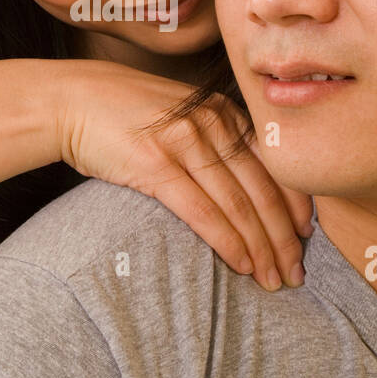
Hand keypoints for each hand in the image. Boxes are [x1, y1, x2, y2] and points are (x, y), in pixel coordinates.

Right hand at [55, 60, 312, 290]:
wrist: (71, 99)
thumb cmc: (123, 113)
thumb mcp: (180, 114)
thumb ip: (213, 139)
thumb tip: (244, 185)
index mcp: (223, 112)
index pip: (274, 164)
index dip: (294, 206)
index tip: (305, 238)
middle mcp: (212, 123)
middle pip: (263, 189)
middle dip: (284, 237)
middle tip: (296, 272)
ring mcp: (185, 142)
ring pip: (238, 205)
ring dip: (261, 247)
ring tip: (273, 278)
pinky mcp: (156, 164)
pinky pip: (202, 212)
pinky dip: (227, 242)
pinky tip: (242, 264)